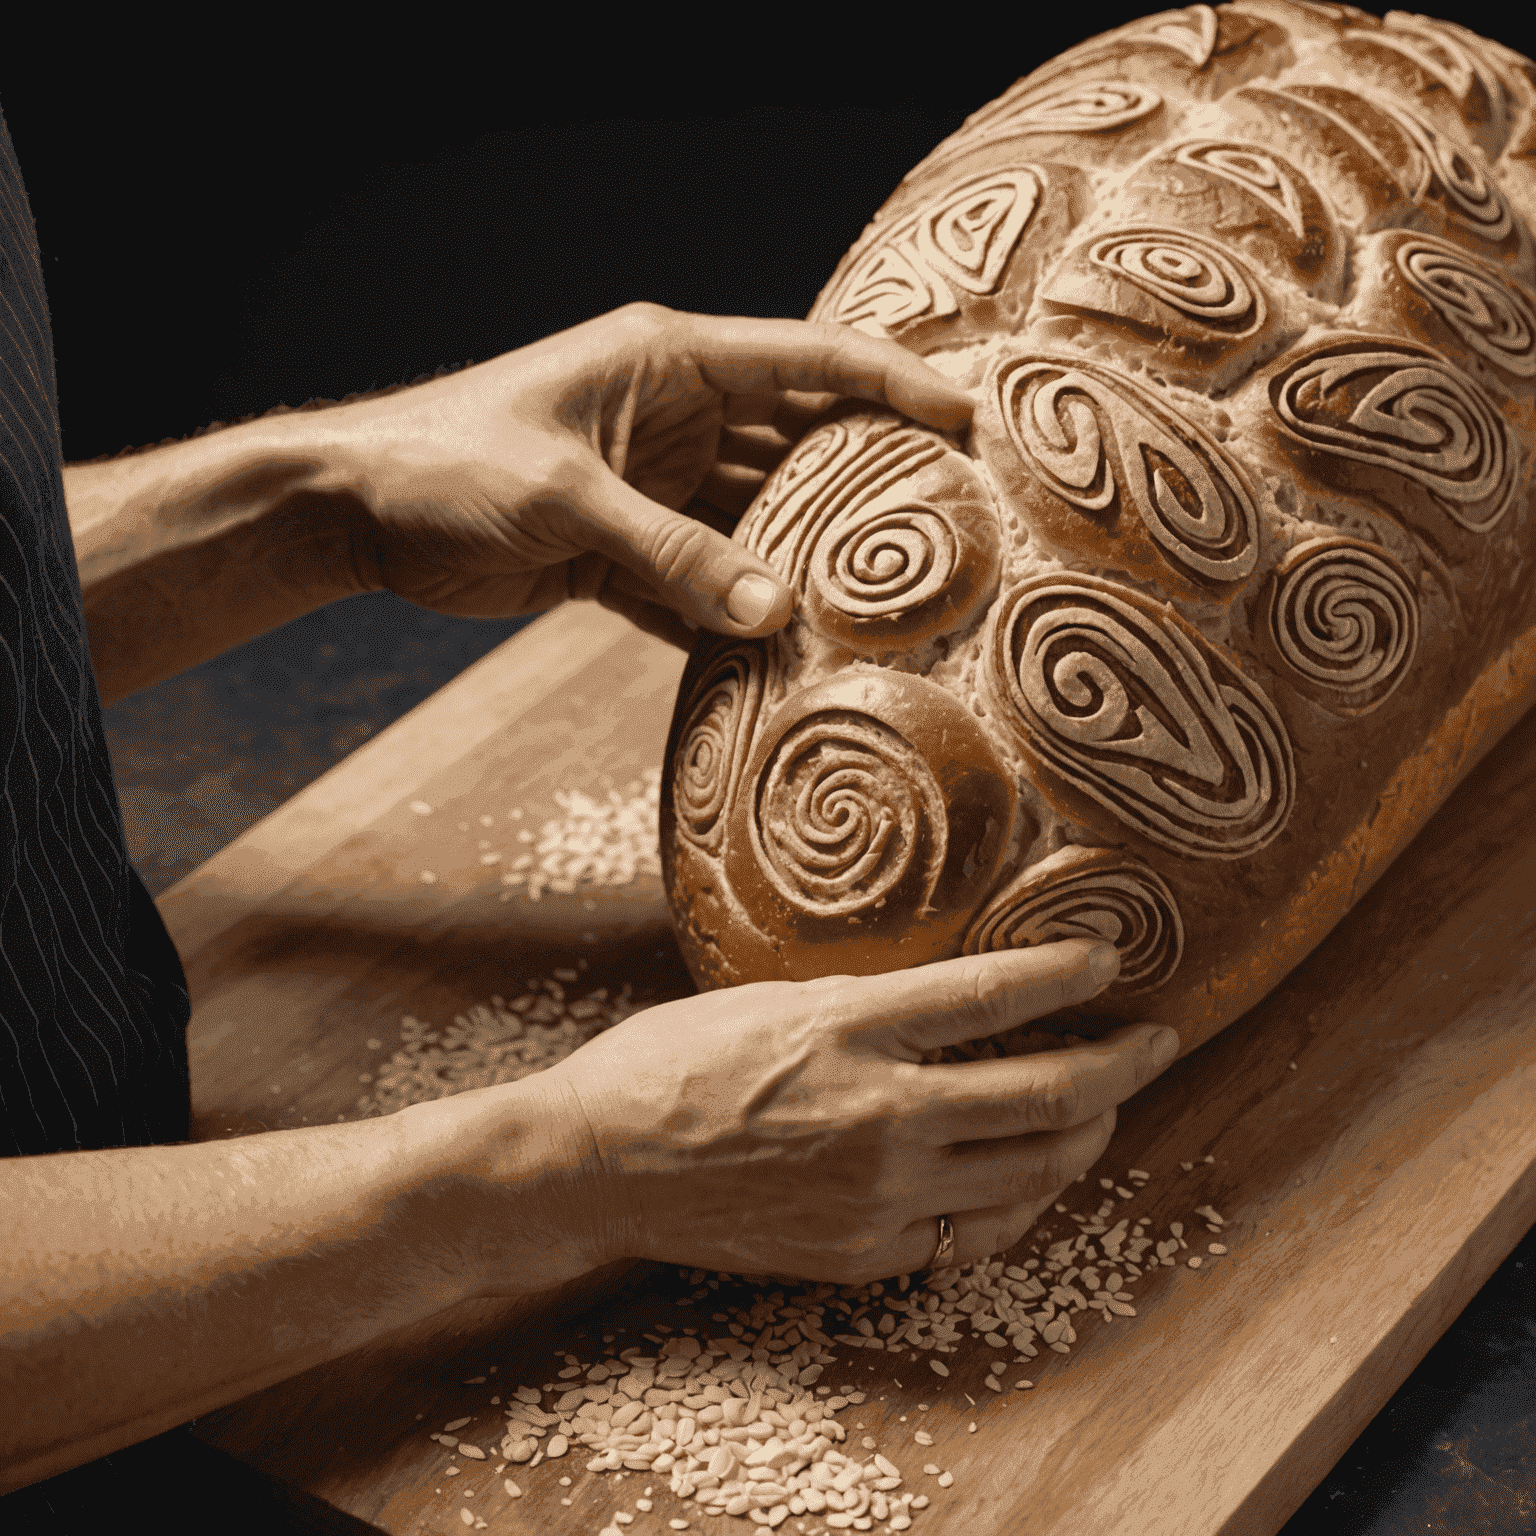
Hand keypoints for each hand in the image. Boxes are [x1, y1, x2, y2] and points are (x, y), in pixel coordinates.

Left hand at [323, 302, 974, 648]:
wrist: (357, 513)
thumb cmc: (450, 465)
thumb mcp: (567, 499)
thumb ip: (673, 553)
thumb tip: (775, 613)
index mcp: (669, 361)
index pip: (807, 361)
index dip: (892, 383)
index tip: (967, 416)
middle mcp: (675, 418)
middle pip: (798, 446)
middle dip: (868, 481)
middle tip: (953, 523)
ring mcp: (654, 487)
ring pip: (756, 524)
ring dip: (803, 563)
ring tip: (877, 608)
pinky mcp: (624, 551)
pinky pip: (702, 583)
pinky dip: (735, 614)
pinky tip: (781, 652)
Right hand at [480, 940, 1179, 1289]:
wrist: (595, 1162)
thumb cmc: (667, 1062)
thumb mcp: (767, 997)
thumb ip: (867, 1005)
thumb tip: (956, 1002)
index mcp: (846, 1028)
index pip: (994, 995)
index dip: (1069, 971)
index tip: (1113, 956)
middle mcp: (877, 1113)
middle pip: (1046, 1093)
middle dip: (1122, 1064)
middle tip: (1154, 1040)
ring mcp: (876, 1193)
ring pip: (1033, 1170)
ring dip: (1089, 1133)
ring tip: (1107, 1104)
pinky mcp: (863, 1251)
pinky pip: (979, 1234)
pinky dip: (1024, 1199)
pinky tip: (1033, 1174)